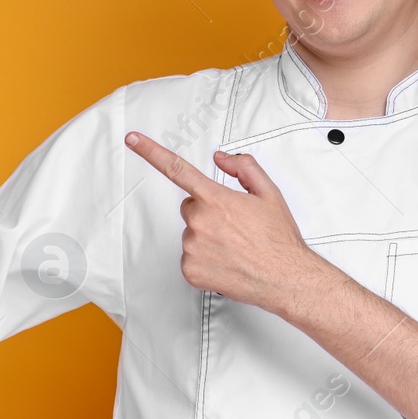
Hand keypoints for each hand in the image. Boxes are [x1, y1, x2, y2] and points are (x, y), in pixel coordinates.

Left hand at [126, 132, 321, 311]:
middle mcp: (199, 222)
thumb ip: (243, 167)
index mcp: (216, 198)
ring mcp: (192, 248)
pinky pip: (190, 256)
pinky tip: (226, 261)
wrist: (285, 278)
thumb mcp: (268, 192)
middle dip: (208, 211)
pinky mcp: (190, 270)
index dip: (151, 151)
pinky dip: (204, 258)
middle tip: (234, 225)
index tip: (133, 139)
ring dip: (207, 236)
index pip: (176, 168)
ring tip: (235, 246)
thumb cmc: (278, 239)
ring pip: (191, 233)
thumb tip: (221, 158)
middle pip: (191, 207)